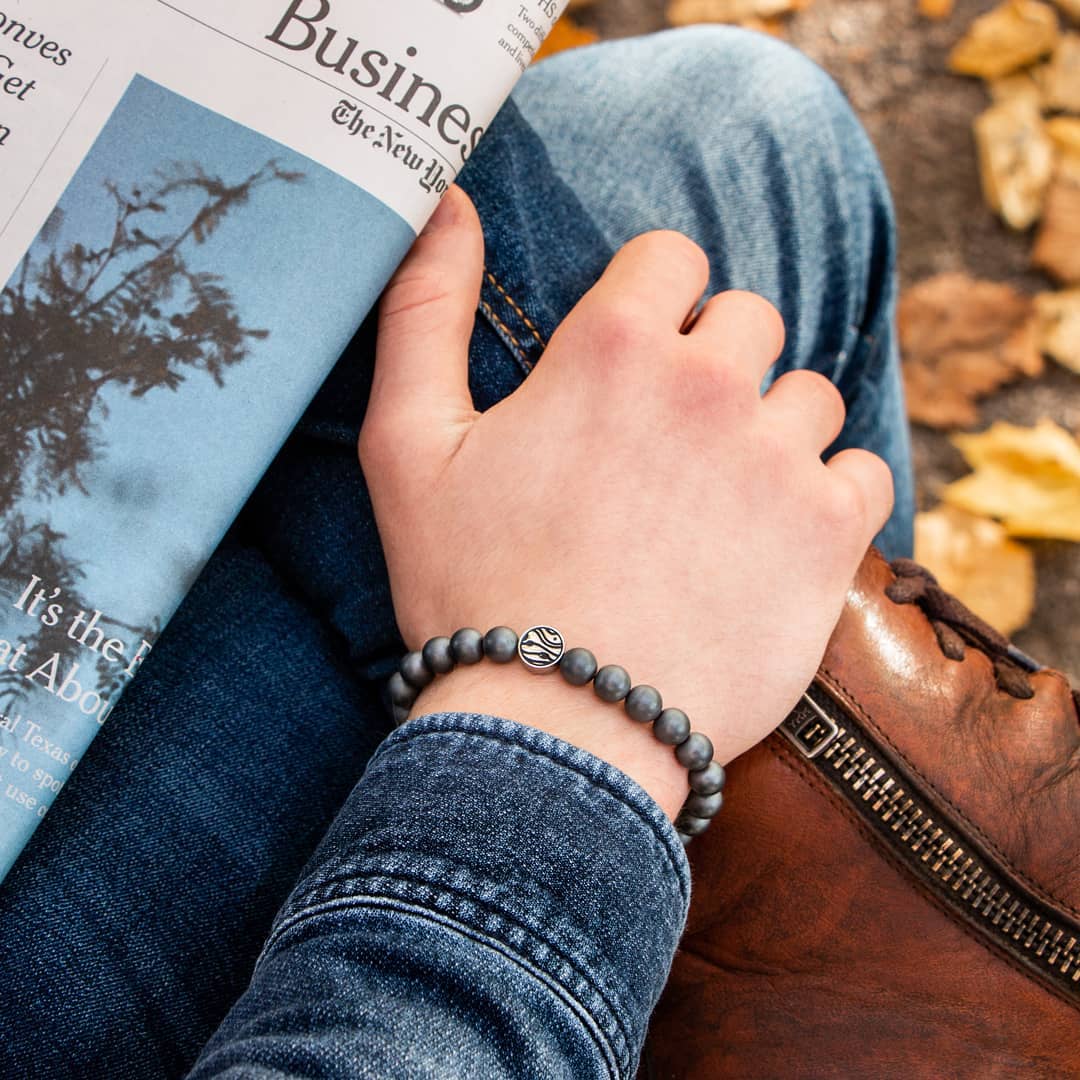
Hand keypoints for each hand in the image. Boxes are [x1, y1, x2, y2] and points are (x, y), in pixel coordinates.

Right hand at [359, 186, 892, 819]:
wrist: (557, 726)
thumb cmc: (471, 588)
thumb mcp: (406, 446)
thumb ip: (423, 311)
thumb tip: (445, 202)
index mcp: (612, 349)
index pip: (672, 256)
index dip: (654, 300)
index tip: (635, 356)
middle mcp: (709, 383)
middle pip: (750, 318)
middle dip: (715, 360)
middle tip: (670, 442)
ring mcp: (778, 457)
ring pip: (809, 393)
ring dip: (772, 429)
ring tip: (719, 500)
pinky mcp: (828, 533)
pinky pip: (861, 470)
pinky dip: (830, 493)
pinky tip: (775, 537)